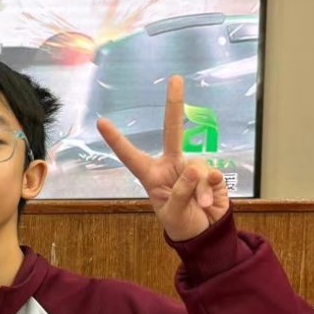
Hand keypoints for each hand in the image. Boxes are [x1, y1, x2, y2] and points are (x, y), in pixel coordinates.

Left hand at [97, 75, 229, 241]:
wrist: (206, 234)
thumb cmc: (182, 224)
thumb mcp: (173, 214)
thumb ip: (181, 192)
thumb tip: (193, 168)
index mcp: (151, 176)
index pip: (130, 156)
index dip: (116, 140)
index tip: (101, 121)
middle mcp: (171, 166)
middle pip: (171, 131)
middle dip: (174, 105)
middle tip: (176, 79)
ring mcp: (192, 168)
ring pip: (196, 164)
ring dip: (198, 187)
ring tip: (199, 204)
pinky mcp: (211, 174)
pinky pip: (212, 174)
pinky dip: (211, 188)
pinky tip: (209, 201)